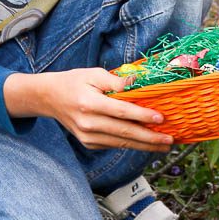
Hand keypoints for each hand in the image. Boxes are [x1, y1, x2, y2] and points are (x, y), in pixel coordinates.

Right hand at [3, 68, 172, 151]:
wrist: (49, 98)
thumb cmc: (74, 82)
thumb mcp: (93, 74)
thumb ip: (116, 81)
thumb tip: (139, 83)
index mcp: (89, 103)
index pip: (122, 112)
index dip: (142, 116)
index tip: (161, 119)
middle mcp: (88, 123)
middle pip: (124, 132)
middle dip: (150, 138)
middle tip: (169, 140)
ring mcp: (87, 137)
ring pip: (121, 143)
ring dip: (144, 145)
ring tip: (163, 145)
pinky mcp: (89, 144)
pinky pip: (114, 145)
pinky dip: (131, 144)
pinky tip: (146, 143)